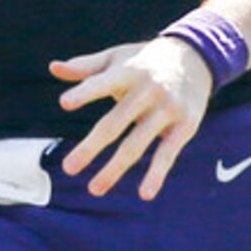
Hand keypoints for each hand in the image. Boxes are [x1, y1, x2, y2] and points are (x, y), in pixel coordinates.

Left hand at [51, 36, 212, 199]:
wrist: (197, 56)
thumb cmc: (144, 61)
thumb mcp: (118, 58)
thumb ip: (86, 67)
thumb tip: (53, 68)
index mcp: (128, 72)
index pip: (103, 83)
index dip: (85, 92)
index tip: (64, 103)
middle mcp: (148, 91)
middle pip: (115, 123)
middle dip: (91, 147)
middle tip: (68, 168)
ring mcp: (168, 109)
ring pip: (137, 144)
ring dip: (115, 169)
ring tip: (95, 189)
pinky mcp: (185, 125)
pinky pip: (168, 153)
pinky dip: (157, 174)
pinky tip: (145, 194)